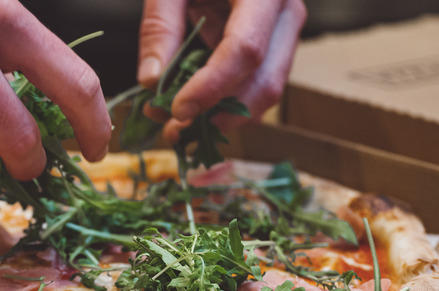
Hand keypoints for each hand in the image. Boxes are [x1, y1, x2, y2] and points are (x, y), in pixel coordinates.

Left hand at [136, 0, 305, 141]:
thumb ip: (161, 26)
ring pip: (265, 91)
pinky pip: (257, 84)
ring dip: (222, 116)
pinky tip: (192, 106)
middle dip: (218, 114)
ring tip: (176, 123)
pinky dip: (226, 102)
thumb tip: (152, 83)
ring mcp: (285, 32)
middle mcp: (286, 13)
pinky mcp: (276, 45)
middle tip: (173, 131)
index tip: (177, 110)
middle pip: (264, 82)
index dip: (211, 87)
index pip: (245, 50)